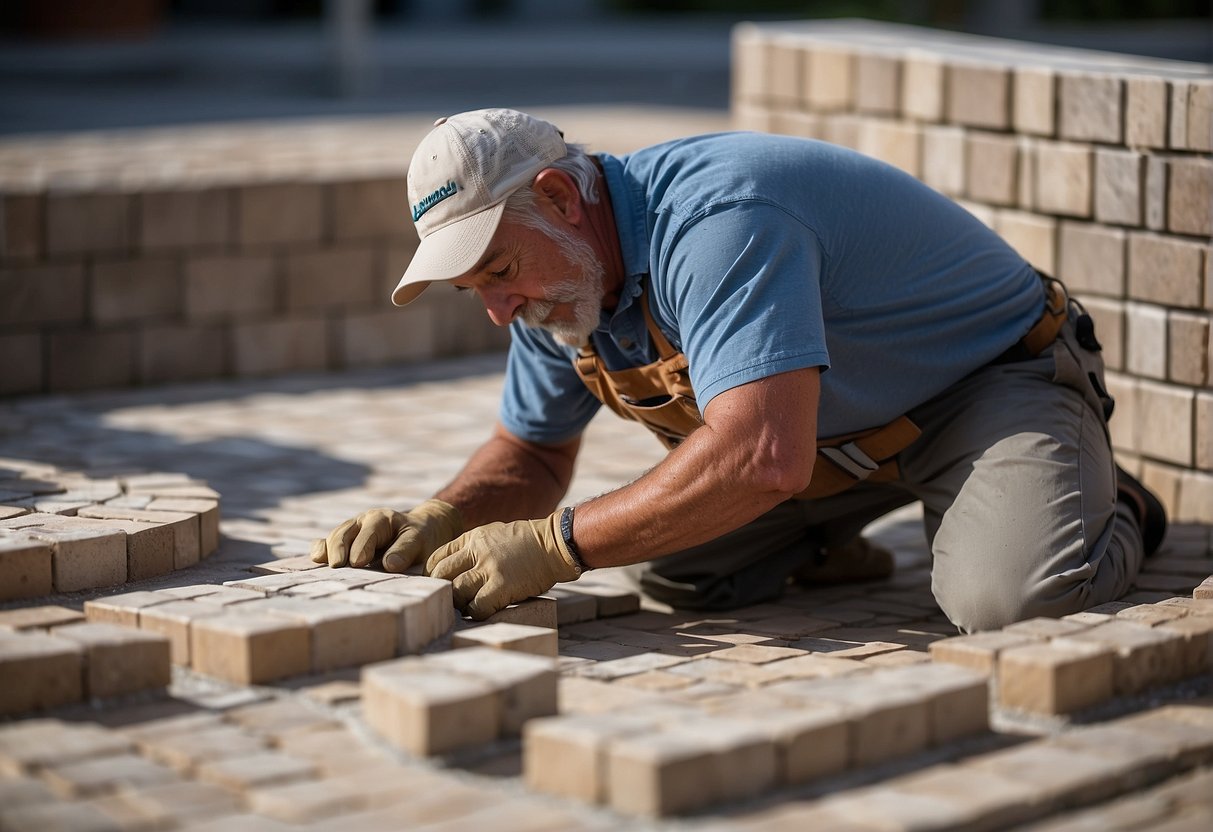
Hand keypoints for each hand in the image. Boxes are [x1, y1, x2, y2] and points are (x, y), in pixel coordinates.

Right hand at [311, 499, 462, 569]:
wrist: (420, 530)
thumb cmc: (421, 538)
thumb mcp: (420, 541)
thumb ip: (405, 550)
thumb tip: (389, 564)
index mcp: (382, 519)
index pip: (369, 533)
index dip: (362, 547)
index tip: (358, 563)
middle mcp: (363, 521)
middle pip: (345, 532)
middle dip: (339, 549)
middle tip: (337, 567)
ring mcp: (351, 530)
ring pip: (335, 537)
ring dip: (329, 551)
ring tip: (327, 568)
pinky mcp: (344, 542)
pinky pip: (327, 542)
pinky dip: (320, 549)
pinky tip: (316, 558)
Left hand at [426, 511, 581, 619]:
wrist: (555, 544)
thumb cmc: (526, 543)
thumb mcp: (493, 535)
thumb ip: (473, 548)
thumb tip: (455, 570)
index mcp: (473, 538)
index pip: (437, 558)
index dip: (433, 577)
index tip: (439, 587)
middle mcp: (477, 552)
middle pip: (441, 576)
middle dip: (442, 592)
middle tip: (450, 601)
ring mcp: (490, 569)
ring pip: (456, 592)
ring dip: (459, 604)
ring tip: (468, 607)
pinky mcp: (503, 586)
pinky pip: (477, 607)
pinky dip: (476, 613)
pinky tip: (484, 611)